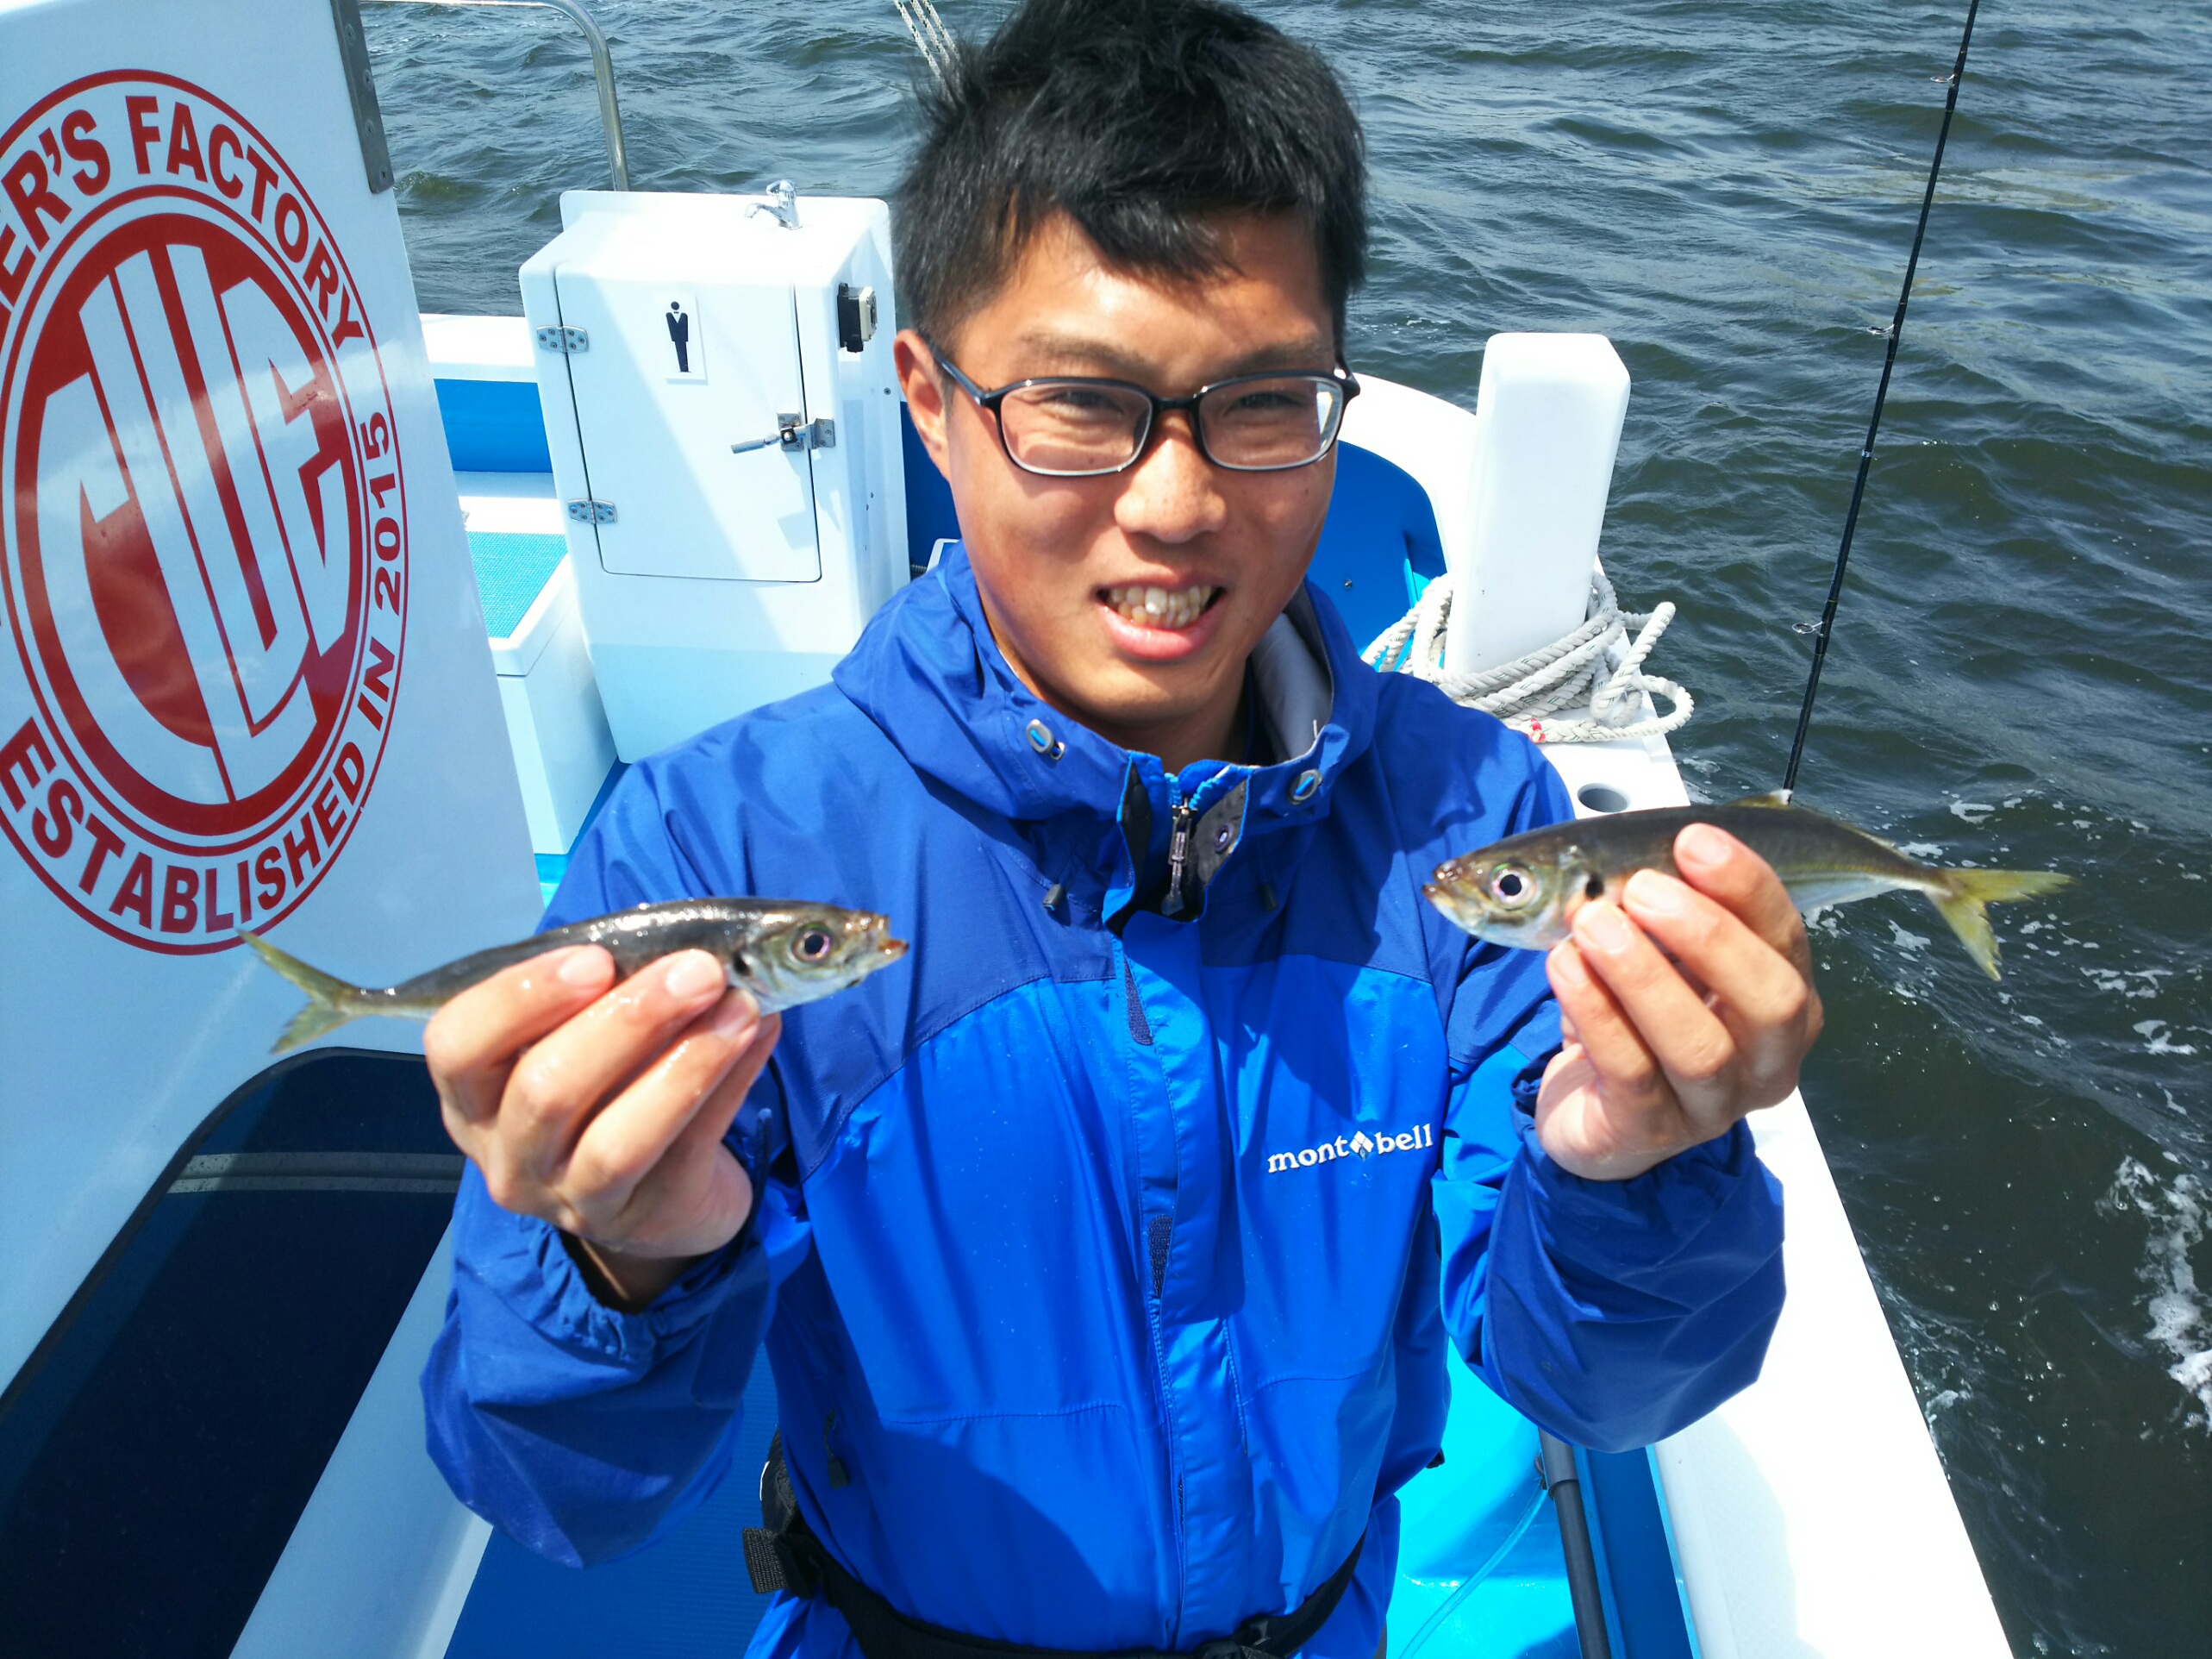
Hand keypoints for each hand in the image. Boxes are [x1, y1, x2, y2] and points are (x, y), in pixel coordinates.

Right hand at [425, 945, 780, 1307]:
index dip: (521, 997)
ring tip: (741, 1006)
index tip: (595, 957)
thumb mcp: (591, 1043)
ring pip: (616, 1141)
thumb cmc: (615, 1092)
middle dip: (628, 1019)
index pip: (458, 1044)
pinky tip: (756, 1037)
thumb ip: (615, 996)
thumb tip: (693, 944)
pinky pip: (684, 1151)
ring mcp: (569, 1200)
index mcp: (476, 1096)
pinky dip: (725, 1085)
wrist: (663, 1196)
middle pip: (544, 1089)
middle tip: (698, 969)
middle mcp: (507, 1155)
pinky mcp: (643, 1218)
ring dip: (686, 1061)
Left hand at [1535, 823, 1821, 1181]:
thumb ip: (1660, 912)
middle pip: (1772, 1002)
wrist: (1591, 1113)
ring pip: (1700, 1046)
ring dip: (1644, 975)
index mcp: (1782, 1002)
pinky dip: (1596, 1012)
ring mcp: (1713, 1106)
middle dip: (1710, 935)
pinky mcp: (1650, 1132)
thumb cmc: (1636, 1019)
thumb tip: (1633, 853)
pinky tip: (1565, 966)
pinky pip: (1631, 1072)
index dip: (1748, 887)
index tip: (1693, 840)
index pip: (1786, 940)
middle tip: (1643, 889)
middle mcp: (1765, 1060)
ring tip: (1593, 924)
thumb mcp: (1658, 958)